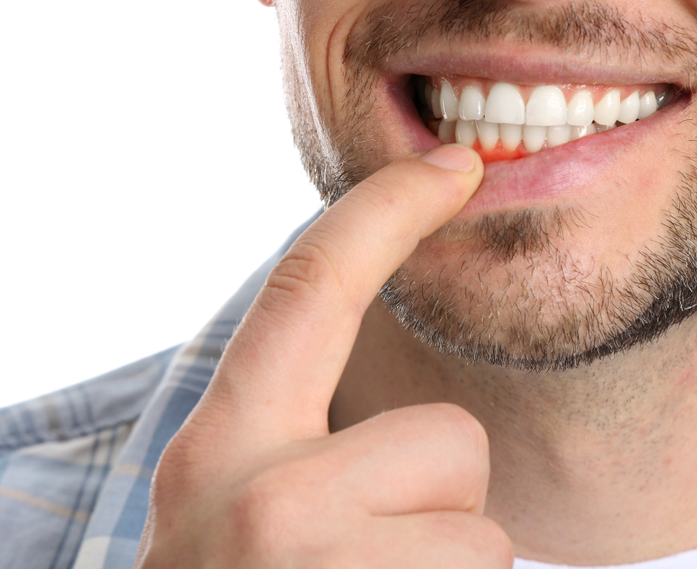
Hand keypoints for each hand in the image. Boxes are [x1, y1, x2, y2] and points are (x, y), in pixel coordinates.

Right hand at [134, 145, 512, 567]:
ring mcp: (321, 554)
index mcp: (218, 453)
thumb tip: (413, 433)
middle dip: (443, 495)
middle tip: (376, 561)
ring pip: (478, 521)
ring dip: (443, 562)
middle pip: (449, 435)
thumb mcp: (227, 523)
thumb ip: (292, 456)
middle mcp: (262, 496)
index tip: (452, 166)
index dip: (386, 213)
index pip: (310, 292)